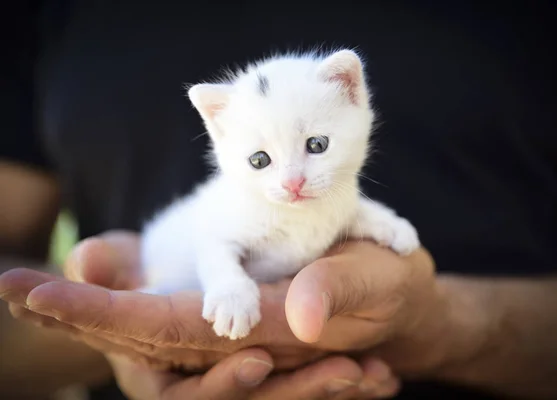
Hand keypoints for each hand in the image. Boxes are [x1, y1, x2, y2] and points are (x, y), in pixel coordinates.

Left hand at [0, 231, 401, 397]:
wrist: (401, 303)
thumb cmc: (394, 292)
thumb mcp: (380, 283)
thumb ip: (339, 293)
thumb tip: (291, 319)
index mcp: (268, 329)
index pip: (170, 328)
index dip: (105, 313)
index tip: (38, 293)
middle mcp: (241, 334)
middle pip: (144, 336)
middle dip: (81, 316)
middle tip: (14, 291)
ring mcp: (237, 325)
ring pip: (154, 329)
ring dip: (98, 311)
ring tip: (37, 293)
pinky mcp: (242, 312)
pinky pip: (182, 316)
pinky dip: (131, 299)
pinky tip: (104, 274)